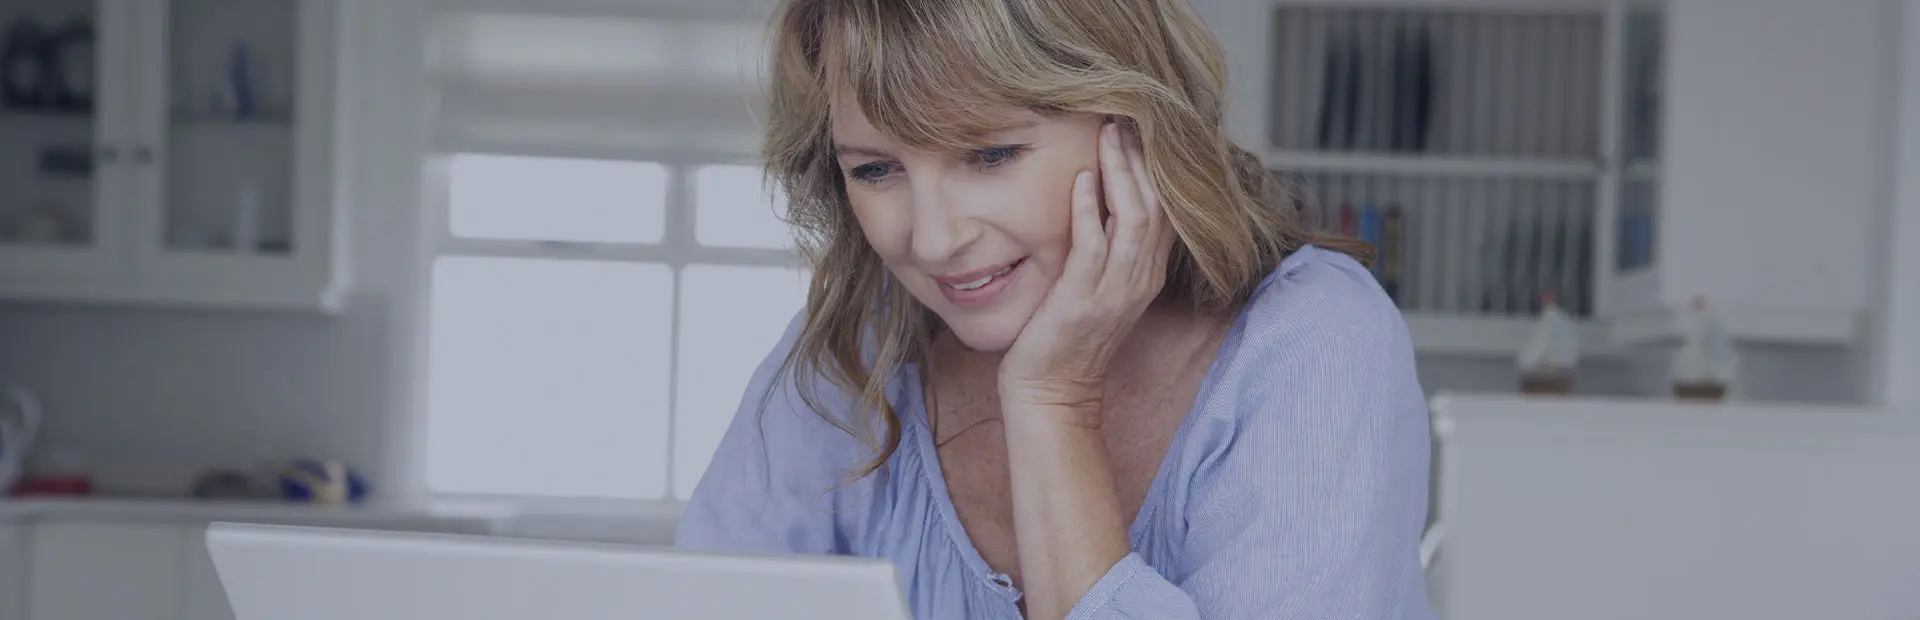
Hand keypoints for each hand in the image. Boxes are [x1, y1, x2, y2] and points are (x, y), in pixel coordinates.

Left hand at [998, 120, 1177, 413]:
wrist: (1052, 393)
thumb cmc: (1067, 336)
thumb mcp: (1099, 286)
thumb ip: (1108, 247)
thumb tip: (1099, 197)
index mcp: (1145, 274)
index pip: (1168, 210)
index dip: (1159, 168)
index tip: (1142, 128)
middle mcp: (1138, 280)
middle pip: (1157, 206)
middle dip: (1143, 159)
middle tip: (1125, 116)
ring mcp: (1114, 291)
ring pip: (1134, 221)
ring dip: (1121, 174)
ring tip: (1108, 136)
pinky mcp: (1081, 301)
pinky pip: (1093, 248)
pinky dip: (1088, 211)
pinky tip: (1080, 181)